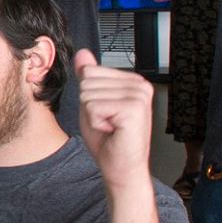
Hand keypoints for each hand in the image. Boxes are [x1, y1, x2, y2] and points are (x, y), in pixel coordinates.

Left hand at [73, 49, 153, 185]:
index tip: (106, 113)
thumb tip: (82, 54)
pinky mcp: (133, 108)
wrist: (120, 168)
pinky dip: (96, 122)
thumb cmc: (109, 140)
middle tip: (108, 122)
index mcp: (132, 81)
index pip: (90, 71)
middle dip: (90, 106)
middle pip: (87, 82)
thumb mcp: (92, 103)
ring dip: (93, 116)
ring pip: (88, 94)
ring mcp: (138, 96)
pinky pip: (93, 107)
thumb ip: (89, 78)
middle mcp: (139, 85)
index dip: (89, 96)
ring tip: (111, 126)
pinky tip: (113, 130)